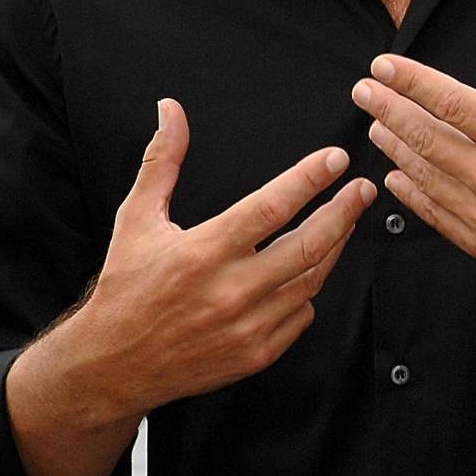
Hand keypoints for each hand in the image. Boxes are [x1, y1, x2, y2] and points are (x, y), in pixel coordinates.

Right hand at [8, 99, 375, 475]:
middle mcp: (230, 291)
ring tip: (347, 219)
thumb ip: (162, 161)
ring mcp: (247, 326)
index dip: (309, 180)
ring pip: (312, 279)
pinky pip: (302, 313)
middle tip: (364, 188)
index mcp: (203, 253)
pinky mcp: (257, 354)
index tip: (337, 158)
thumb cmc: (125, 287)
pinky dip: (310, 287)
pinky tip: (313, 266)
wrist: (111, 366)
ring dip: (336, 246)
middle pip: (309, 245)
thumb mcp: (136, 219)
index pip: (272, 208)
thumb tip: (171, 109)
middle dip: (343, 211)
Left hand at [354, 1, 475, 431]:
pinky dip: (410, 192)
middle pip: (426, 137)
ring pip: (424, 175)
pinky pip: (434, 213)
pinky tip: (395, 175)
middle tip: (363, 89)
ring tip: (375, 123)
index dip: (413, 81)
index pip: (454, 103)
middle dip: (389, 108)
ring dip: (394, 146)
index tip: (385, 66)